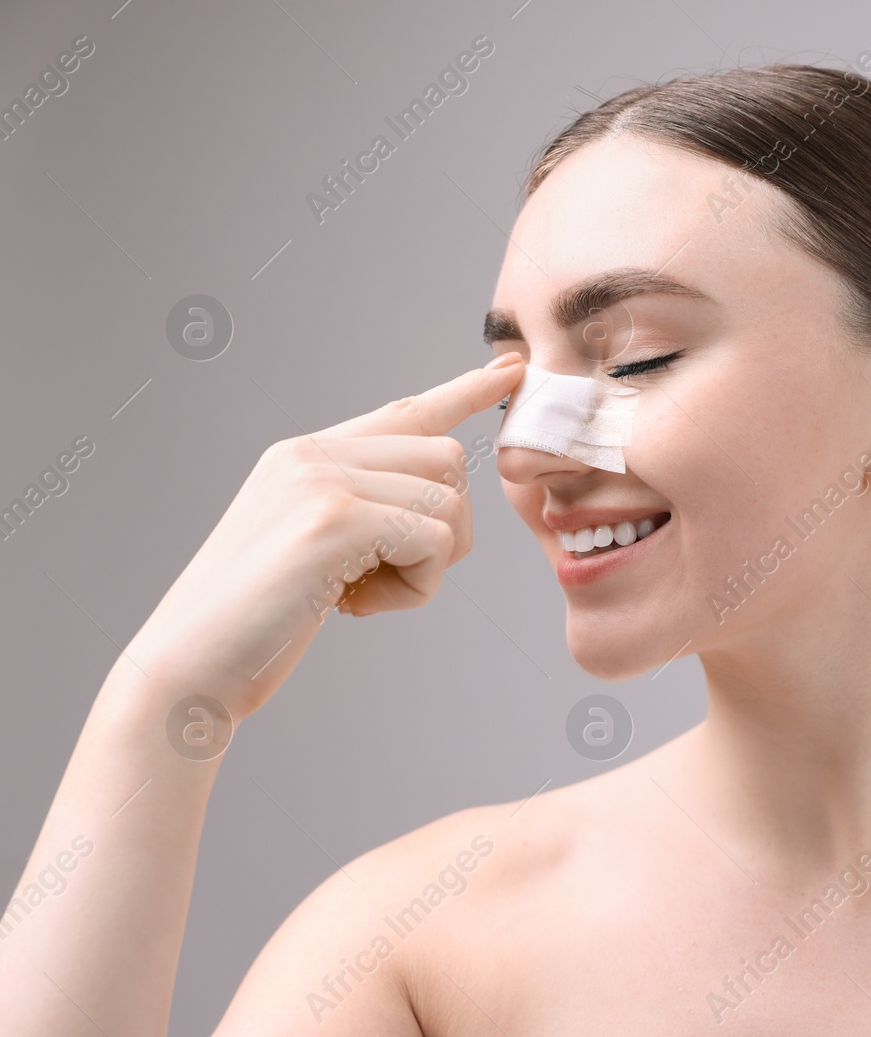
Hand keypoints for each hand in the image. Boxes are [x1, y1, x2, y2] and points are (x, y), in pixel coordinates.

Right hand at [124, 353, 524, 719]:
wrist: (191, 666)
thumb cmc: (256, 622)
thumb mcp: (312, 548)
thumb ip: (364, 510)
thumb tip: (440, 499)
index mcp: (306, 454)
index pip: (406, 410)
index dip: (464, 391)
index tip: (513, 370)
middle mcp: (314, 452)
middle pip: (448, 459)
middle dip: (446, 528)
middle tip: (389, 578)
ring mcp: (323, 479)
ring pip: (447, 501)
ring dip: (428, 566)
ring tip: (362, 595)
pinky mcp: (336, 519)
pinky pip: (433, 542)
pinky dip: (415, 590)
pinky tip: (356, 609)